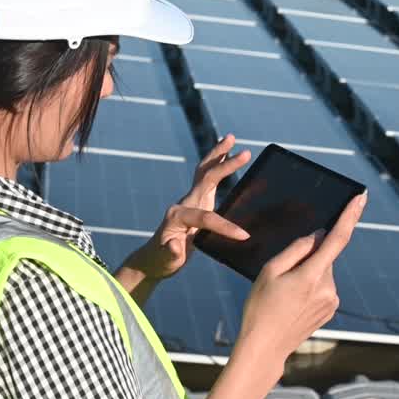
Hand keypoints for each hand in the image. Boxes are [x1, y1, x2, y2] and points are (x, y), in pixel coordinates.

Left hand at [140, 134, 250, 280]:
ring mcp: (190, 199)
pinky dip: (218, 165)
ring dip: (218, 155)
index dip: (225, 226)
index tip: (243, 236)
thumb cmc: (161, 261)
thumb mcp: (166, 260)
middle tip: (244, 153)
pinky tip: (227, 156)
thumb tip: (176, 245)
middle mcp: (184, 202)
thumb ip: (171, 253)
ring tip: (230, 138)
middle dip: (225, 166)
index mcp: (178, 215)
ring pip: (205, 171)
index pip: (206, 217)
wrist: (154, 258)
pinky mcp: (197, 201)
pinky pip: (208, 179)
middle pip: (205, 177)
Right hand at [234, 191, 366, 361]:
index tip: (361, 197)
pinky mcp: (331, 310)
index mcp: (312, 276)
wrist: (265, 347)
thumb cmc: (261, 307)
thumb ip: (297, 248)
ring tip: (286, 295)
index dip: (350, 216)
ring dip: (308, 274)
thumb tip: (319, 235)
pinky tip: (293, 302)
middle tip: (283, 277)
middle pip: (324, 257)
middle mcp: (328, 288)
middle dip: (308, 258)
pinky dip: (311, 287)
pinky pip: (323, 287)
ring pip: (323, 272)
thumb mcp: (270, 271)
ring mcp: (332, 301)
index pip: (337, 239)